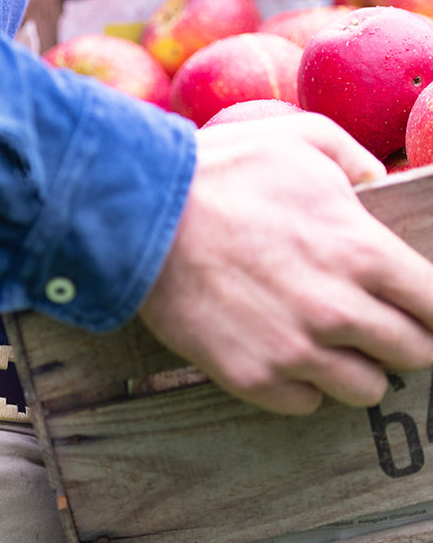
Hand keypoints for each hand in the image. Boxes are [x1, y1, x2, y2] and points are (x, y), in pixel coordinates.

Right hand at [138, 113, 432, 414]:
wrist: (139, 220)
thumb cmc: (219, 173)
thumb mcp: (299, 137)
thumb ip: (356, 160)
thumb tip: (379, 184)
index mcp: (363, 253)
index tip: (416, 307)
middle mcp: (339, 311)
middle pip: (414, 354)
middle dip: (401, 339)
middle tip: (370, 324)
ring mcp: (294, 351)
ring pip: (366, 389)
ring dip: (354, 368)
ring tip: (324, 343)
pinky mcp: (250, 377)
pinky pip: (306, 405)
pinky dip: (301, 386)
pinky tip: (280, 354)